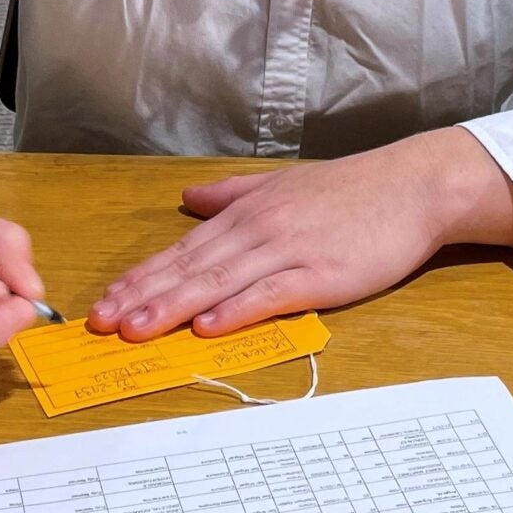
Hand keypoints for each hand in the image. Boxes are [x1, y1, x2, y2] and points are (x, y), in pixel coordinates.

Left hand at [84, 128, 512, 342]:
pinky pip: (270, 294)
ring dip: (173, 306)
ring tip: (136, 328)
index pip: (181, 250)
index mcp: (246, 212)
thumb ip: (232, 192)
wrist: (413, 186)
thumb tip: (190, 199)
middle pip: (189, 267)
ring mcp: (289, 251)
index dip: (140, 277)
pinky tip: (207, 326)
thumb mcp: (282, 183)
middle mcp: (258, 230)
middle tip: (100, 323)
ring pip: (219, 282)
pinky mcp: (321, 274)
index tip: (103, 302)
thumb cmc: (351, 189)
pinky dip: (235, 310)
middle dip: (141, 296)